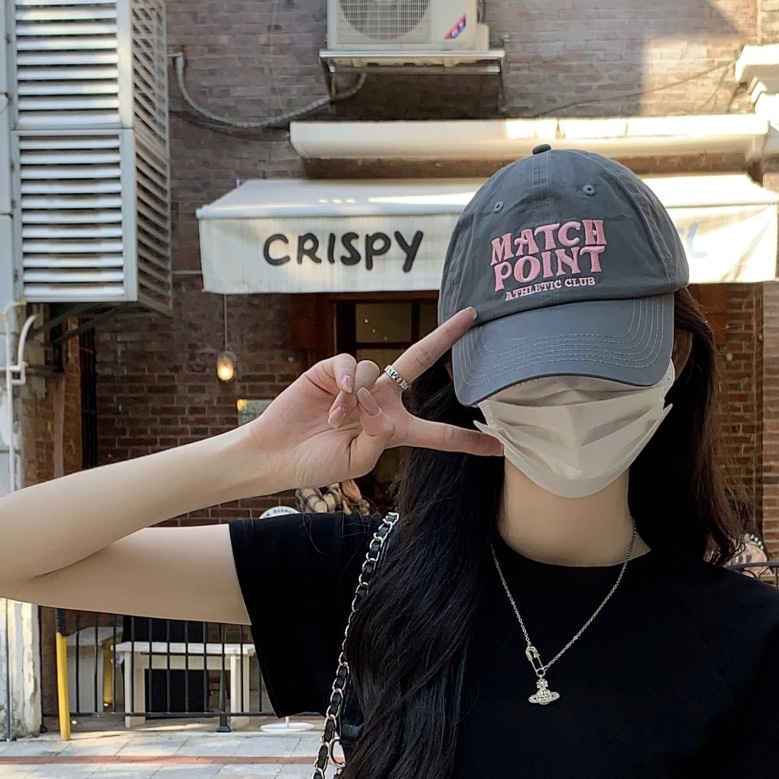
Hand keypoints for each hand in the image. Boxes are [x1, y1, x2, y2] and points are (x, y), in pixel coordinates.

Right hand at [240, 305, 501, 491]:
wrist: (278, 453)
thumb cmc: (319, 463)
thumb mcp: (360, 461)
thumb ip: (381, 436)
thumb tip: (381, 403)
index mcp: (395, 430)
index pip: (439, 434)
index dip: (467, 440)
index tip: (499, 445)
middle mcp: (382, 400)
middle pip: (420, 362)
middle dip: (445, 337)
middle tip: (473, 316)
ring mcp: (358, 382)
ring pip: (377, 372)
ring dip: (359, 401)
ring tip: (337, 421)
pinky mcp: (333, 369)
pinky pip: (353, 365)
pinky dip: (347, 383)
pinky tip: (334, 399)